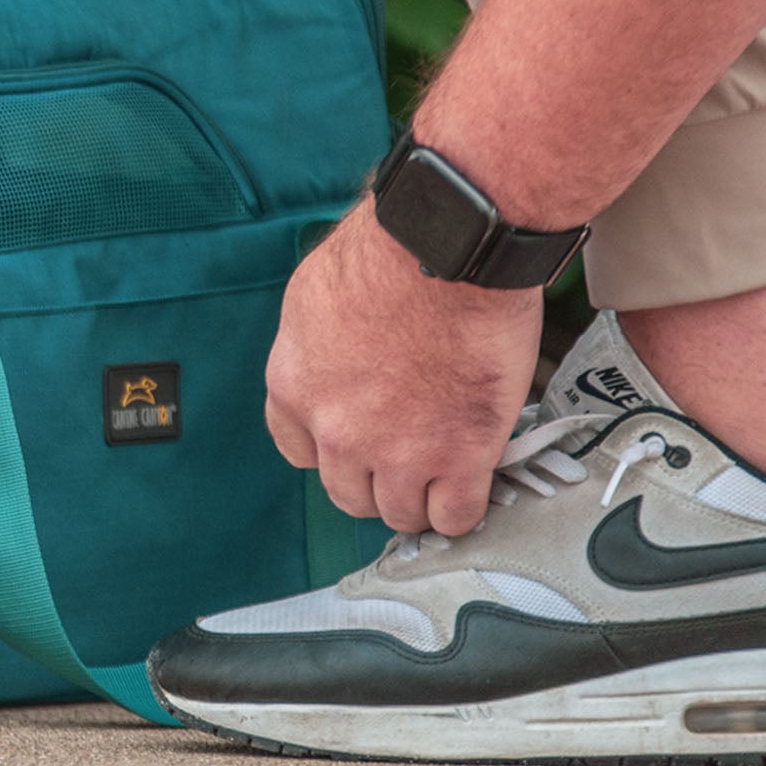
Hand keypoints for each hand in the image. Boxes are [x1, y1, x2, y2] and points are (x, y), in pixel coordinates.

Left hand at [264, 198, 542, 537]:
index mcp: (294, 385)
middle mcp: (334, 428)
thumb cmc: (388, 253)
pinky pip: (454, 517)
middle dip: (375, 478)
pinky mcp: (457, 458)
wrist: (448, 248)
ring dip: (420, 497)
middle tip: (405, 456)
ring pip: (400, 512)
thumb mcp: (314, 298)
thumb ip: (317, 350)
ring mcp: (396, 450)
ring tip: (440, 472)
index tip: (354, 444)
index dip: (331, 449)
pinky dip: (462, 507)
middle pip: (347, 491)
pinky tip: (471, 482)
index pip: (297, 450)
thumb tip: (333, 367)